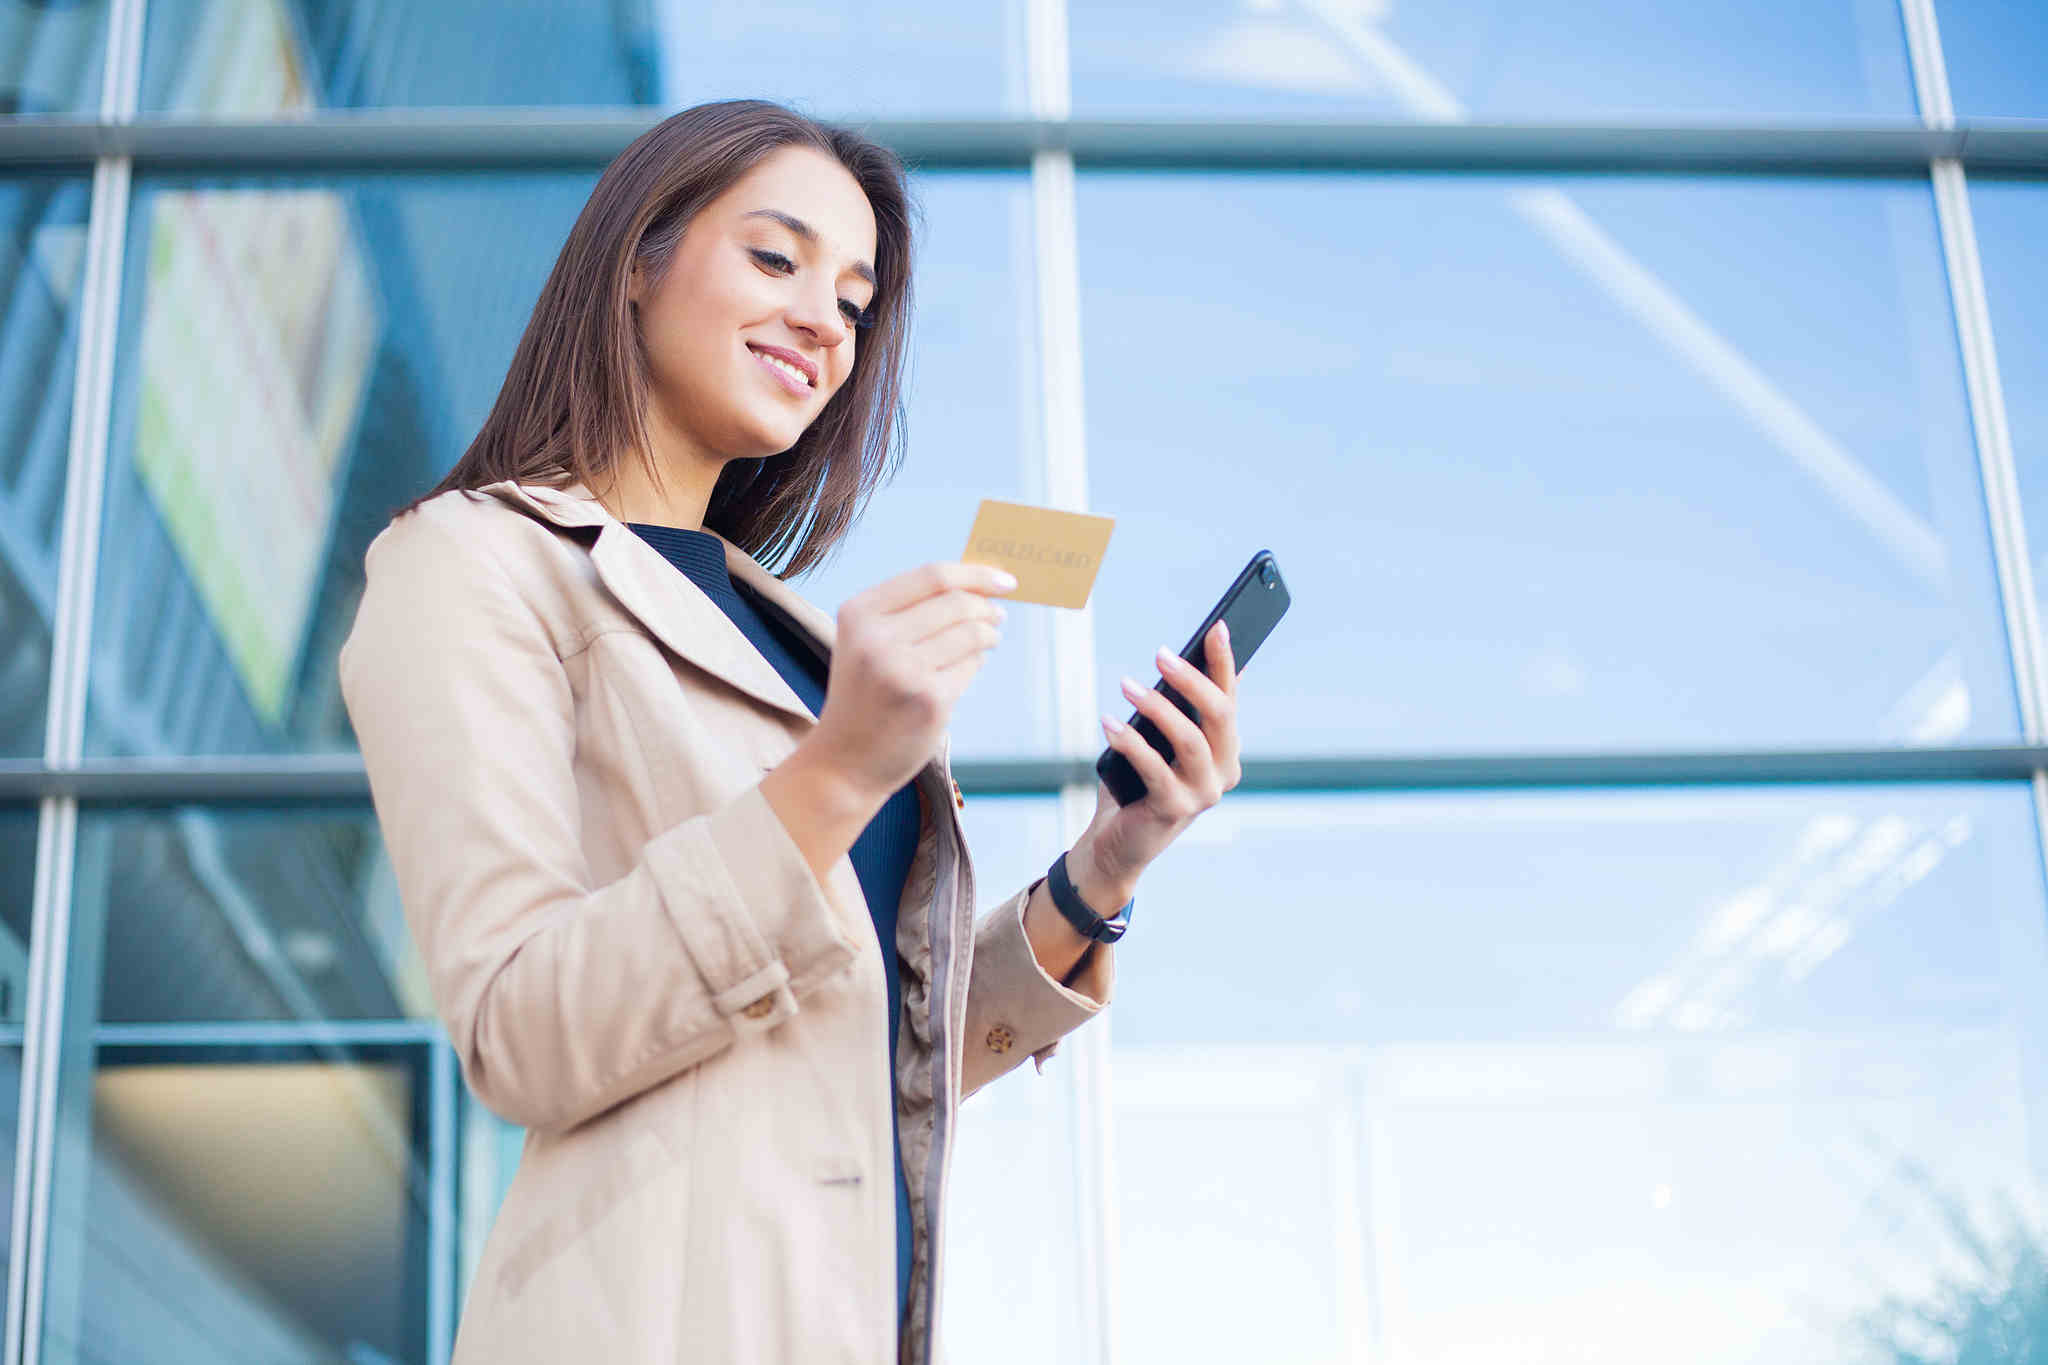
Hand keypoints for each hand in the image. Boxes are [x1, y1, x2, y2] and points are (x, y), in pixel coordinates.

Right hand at [804, 561, 1016, 803]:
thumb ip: (911, 611)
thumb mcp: (868, 643)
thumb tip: (979, 586)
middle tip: (998, 615)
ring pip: (970, 633)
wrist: (845, 761)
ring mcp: (903, 670)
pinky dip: (976, 662)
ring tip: (989, 639)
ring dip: (988, 634)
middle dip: (986, 607)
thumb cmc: (865, 695)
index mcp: (858, 613)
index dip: (976, 574)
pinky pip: (971, 666)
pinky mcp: (929, 700)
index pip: (932, 576)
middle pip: (956, 602)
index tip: (1006, 580)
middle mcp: (876, 638)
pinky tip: (967, 667)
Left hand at [1073, 621, 1242, 897]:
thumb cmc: (1136, 785)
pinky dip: (1131, 742)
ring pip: (1191, 740)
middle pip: (1219, 716)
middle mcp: (1224, 772)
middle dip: (1192, 680)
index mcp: (1225, 750)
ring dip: (1158, 707)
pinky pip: (1155, 769)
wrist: (1116, 844)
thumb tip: (1181, 661)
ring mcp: (1204, 793)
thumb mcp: (1158, 742)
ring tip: (1127, 684)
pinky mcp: (1176, 810)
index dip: (1224, 661)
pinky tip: (1109, 722)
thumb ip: (1176, 711)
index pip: (1230, 697)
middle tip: (1161, 654)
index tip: (1216, 626)